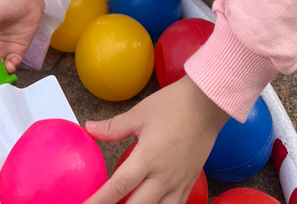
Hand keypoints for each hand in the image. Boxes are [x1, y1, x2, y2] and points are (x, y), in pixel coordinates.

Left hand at [83, 78, 227, 203]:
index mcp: (147, 158)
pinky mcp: (189, 183)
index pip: (117, 187)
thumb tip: (89, 128)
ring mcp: (178, 183)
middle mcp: (163, 177)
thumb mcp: (139, 113)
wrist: (207, 104)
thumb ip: (113, 127)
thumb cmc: (173, 105)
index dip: (98, 201)